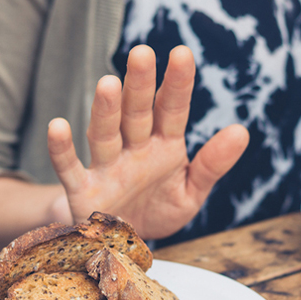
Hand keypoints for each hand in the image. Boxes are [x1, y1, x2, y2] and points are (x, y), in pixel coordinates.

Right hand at [47, 45, 248, 239]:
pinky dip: (62, 150)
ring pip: (105, 134)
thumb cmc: (158, 210)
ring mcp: (107, 168)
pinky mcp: (84, 191)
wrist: (125, 246)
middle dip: (139, 85)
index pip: (172, 109)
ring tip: (108, 83)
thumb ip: (213, 164)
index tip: (182, 53)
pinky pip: (70, 168)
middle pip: (136, 113)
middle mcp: (133, 149)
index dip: (177, 83)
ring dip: (106, 110)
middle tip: (142, 53)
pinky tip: (58, 127)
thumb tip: (242, 131)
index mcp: (164, 146)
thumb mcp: (191, 192)